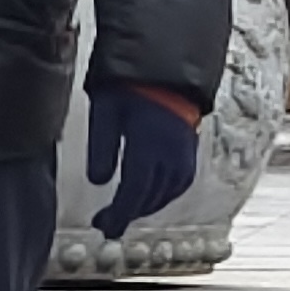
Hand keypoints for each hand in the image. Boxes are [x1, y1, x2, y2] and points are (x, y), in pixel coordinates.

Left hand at [85, 80, 202, 236]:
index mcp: (148, 145)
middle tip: (107, 224)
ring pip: (166, 193)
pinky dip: (163, 195)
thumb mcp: (106, 109)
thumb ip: (101, 146)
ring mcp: (184, 152)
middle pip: (150, 197)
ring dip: (145, 207)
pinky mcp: (190, 149)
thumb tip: (99, 181)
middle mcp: (170, 153)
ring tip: (126, 212)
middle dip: (127, 215)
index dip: (117, 214)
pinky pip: (179, 183)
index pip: (133, 192)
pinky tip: (151, 195)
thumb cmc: (131, 83)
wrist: (167, 64)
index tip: (102, 225)